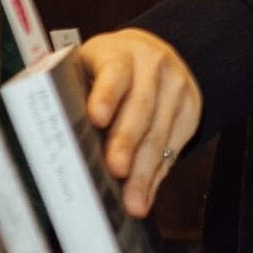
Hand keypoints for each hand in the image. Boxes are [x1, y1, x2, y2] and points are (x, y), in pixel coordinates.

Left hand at [78, 30, 201, 217]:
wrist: (152, 52)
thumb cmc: (109, 68)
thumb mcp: (90, 66)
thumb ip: (78, 94)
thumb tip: (61, 142)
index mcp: (120, 53)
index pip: (114, 72)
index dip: (106, 95)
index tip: (96, 118)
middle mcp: (153, 67)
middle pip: (140, 108)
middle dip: (127, 142)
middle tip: (115, 170)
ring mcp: (176, 88)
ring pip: (160, 133)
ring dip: (144, 170)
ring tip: (132, 200)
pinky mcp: (191, 111)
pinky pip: (174, 148)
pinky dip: (157, 176)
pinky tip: (146, 195)